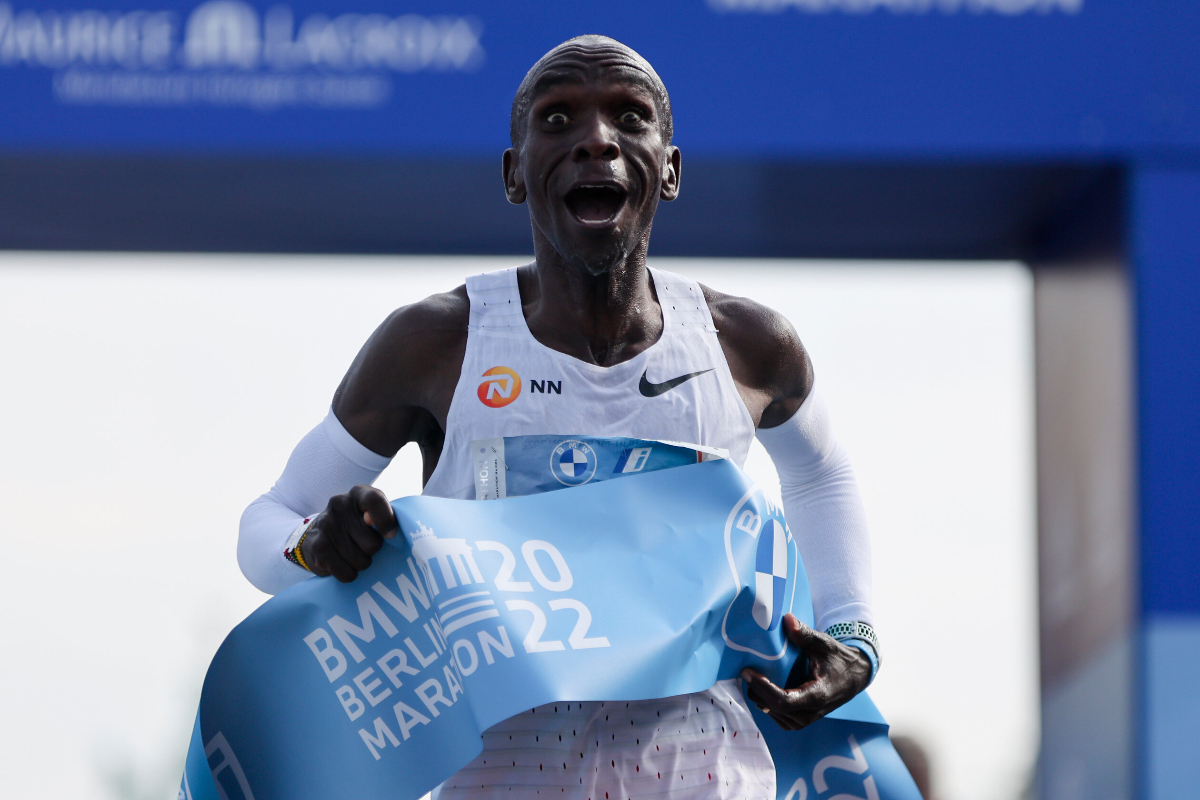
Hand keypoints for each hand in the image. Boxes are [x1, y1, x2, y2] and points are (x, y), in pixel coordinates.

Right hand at [300, 485, 398, 582]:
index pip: (374, 500)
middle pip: (372, 543)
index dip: (385, 520)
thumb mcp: (372, 514)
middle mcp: (339, 503)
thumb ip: (385, 518)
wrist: (318, 534)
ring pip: (360, 561)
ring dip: (360, 564)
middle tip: (362, 545)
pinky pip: (345, 573)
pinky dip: (348, 574)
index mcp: (359, 493)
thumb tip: (389, 532)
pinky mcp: (317, 545)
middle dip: (372, 551)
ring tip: (351, 554)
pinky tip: (341, 564)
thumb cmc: (356, 525)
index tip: (390, 535)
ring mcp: (326, 524)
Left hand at [740, 613, 871, 730]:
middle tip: (745, 670)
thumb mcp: (824, 644)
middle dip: (756, 689)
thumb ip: (805, 634)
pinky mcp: (800, 720)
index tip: (748, 672)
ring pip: (772, 712)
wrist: (854, 676)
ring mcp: (805, 720)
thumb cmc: (838, 659)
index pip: (783, 700)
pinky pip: (777, 715)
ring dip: (760, 696)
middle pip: (773, 707)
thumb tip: (786, 619)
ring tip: (753, 676)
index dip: (762, 687)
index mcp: (817, 696)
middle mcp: (810, 713)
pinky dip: (767, 702)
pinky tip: (763, 686)